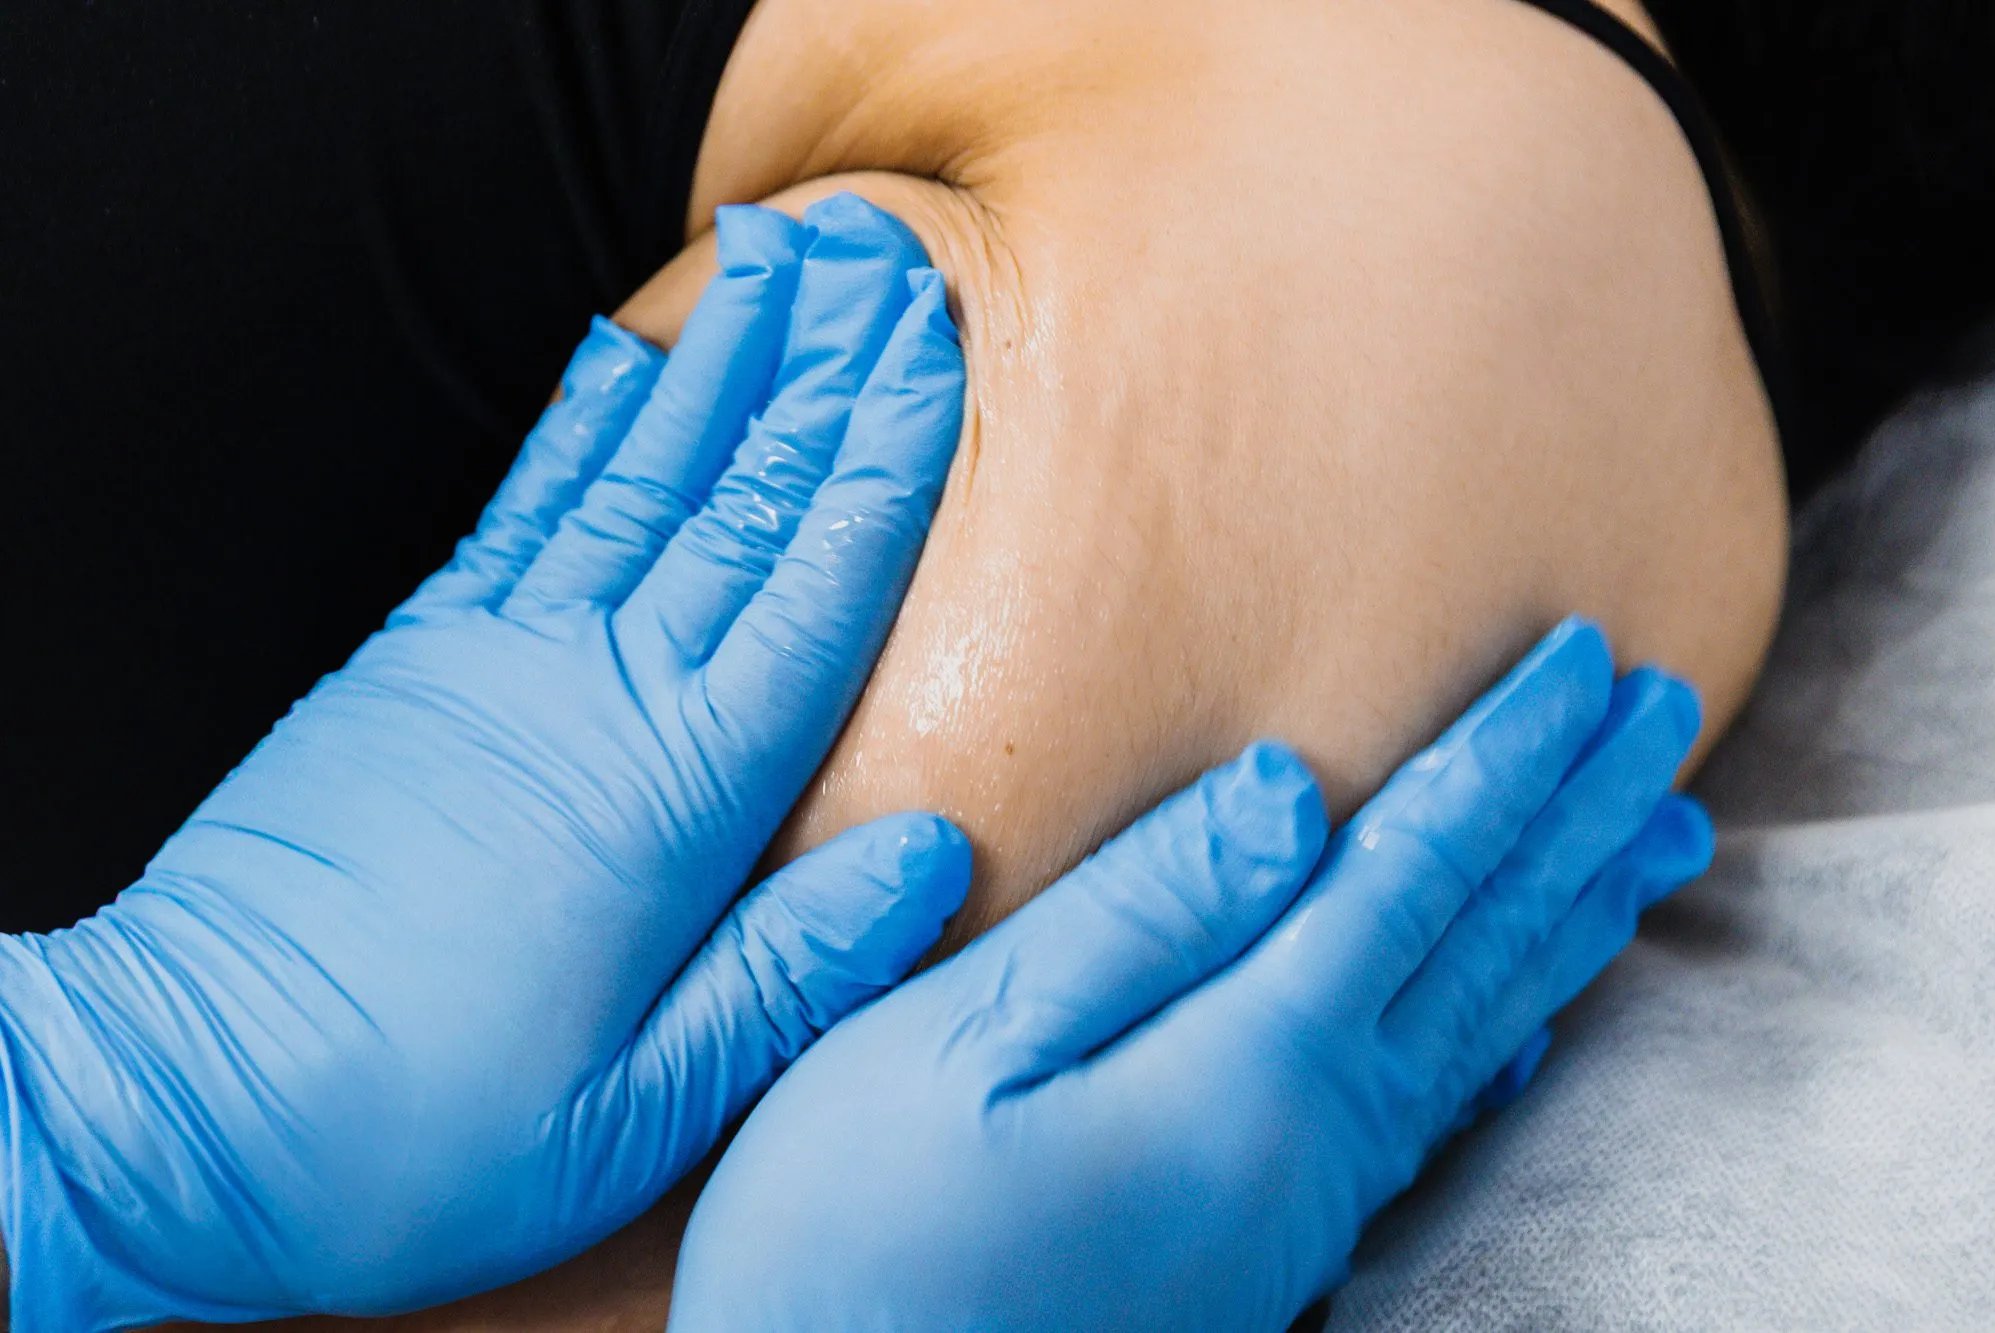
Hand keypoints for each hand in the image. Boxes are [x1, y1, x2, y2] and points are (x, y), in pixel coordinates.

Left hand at [0, 195, 970, 1328]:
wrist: (174, 1107)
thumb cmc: (415, 1133)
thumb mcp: (639, 1108)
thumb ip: (793, 970)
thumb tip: (931, 854)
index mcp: (671, 795)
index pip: (812, 593)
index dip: (884, 468)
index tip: (930, 360)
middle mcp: (591, 692)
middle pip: (736, 502)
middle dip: (818, 376)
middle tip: (875, 266)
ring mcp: (491, 661)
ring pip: (633, 479)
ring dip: (710, 366)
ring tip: (766, 268)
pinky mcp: (409, 664)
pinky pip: (518, 511)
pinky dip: (576, 427)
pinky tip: (616, 367)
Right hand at [668, 618, 1713, 1332]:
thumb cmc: (862, 1233)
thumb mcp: (956, 1048)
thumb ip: (1134, 917)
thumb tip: (1291, 791)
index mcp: (1247, 1062)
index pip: (1418, 871)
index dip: (1508, 756)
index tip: (1587, 657)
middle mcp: (1315, 1130)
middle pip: (1490, 943)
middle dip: (1582, 815)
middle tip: (1667, 709)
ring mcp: (1306, 1193)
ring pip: (1487, 1020)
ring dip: (1574, 912)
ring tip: (1657, 836)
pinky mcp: (1275, 1231)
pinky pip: (1442, 1100)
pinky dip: (1510, 1026)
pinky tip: (1533, 1016)